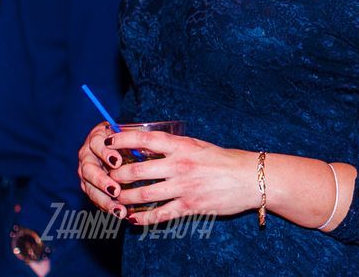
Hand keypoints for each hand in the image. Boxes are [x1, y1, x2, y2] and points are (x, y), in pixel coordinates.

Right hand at [77, 122, 126, 220]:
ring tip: (118, 209)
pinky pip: (94, 196)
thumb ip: (135, 136)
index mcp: (96, 138)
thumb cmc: (128, 134)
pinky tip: (118, 213)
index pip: (96, 144)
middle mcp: (87, 155)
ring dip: (103, 199)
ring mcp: (86, 171)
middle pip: (88, 169)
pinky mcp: (89, 184)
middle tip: (115, 190)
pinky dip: (106, 205)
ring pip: (89, 187)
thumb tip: (148, 145)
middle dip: (101, 181)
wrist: (116, 141)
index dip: (105, 153)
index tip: (118, 162)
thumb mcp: (131, 130)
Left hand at [102, 129, 257, 225]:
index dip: (123, 140)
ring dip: (124, 198)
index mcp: (183, 147)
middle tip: (108, 177)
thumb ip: (176, 148)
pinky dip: (142, 218)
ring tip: (116, 199)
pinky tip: (133, 218)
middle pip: (137, 171)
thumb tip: (149, 147)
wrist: (251, 178)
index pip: (146, 140)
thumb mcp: (200, 146)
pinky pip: (159, 215)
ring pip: (143, 195)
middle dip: (117, 175)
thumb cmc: (226, 160)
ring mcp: (184, 187)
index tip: (108, 141)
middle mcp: (181, 166)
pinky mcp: (190, 206)